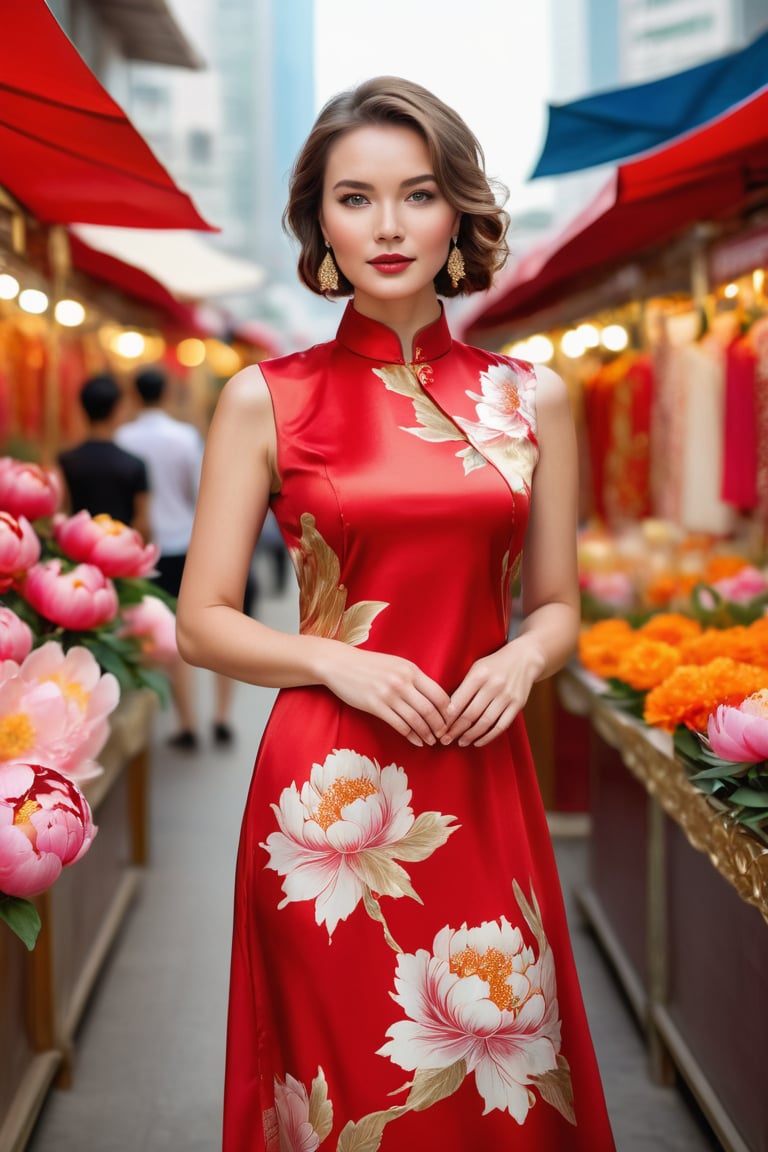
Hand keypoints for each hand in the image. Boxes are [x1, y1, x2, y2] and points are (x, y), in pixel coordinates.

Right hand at [321, 646, 450, 746]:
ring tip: (431, 741)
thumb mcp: (396, 664)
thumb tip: (433, 696)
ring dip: (426, 734)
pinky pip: (399, 725)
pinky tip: (415, 741)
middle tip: (444, 736)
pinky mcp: (375, 706)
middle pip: (430, 710)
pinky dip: (410, 735)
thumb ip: (414, 678)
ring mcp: (388, 694)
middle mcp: (402, 682)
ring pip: (416, 720)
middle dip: (440, 726)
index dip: (448, 711)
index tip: (451, 721)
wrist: (340, 664)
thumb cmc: (370, 665)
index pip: (439, 694)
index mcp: (411, 670)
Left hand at [442, 642, 539, 747]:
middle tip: (445, 739)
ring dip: (470, 735)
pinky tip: (478, 741)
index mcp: (479, 674)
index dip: (448, 717)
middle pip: (471, 714)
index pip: (459, 700)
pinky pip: (501, 725)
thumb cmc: (494, 664)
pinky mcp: (518, 704)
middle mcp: (494, 685)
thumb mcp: (476, 667)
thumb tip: (447, 711)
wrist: (524, 658)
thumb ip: (464, 686)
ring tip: (460, 742)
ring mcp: (507, 696)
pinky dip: (488, 737)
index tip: (440, 727)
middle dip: (456, 730)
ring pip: (486, 722)